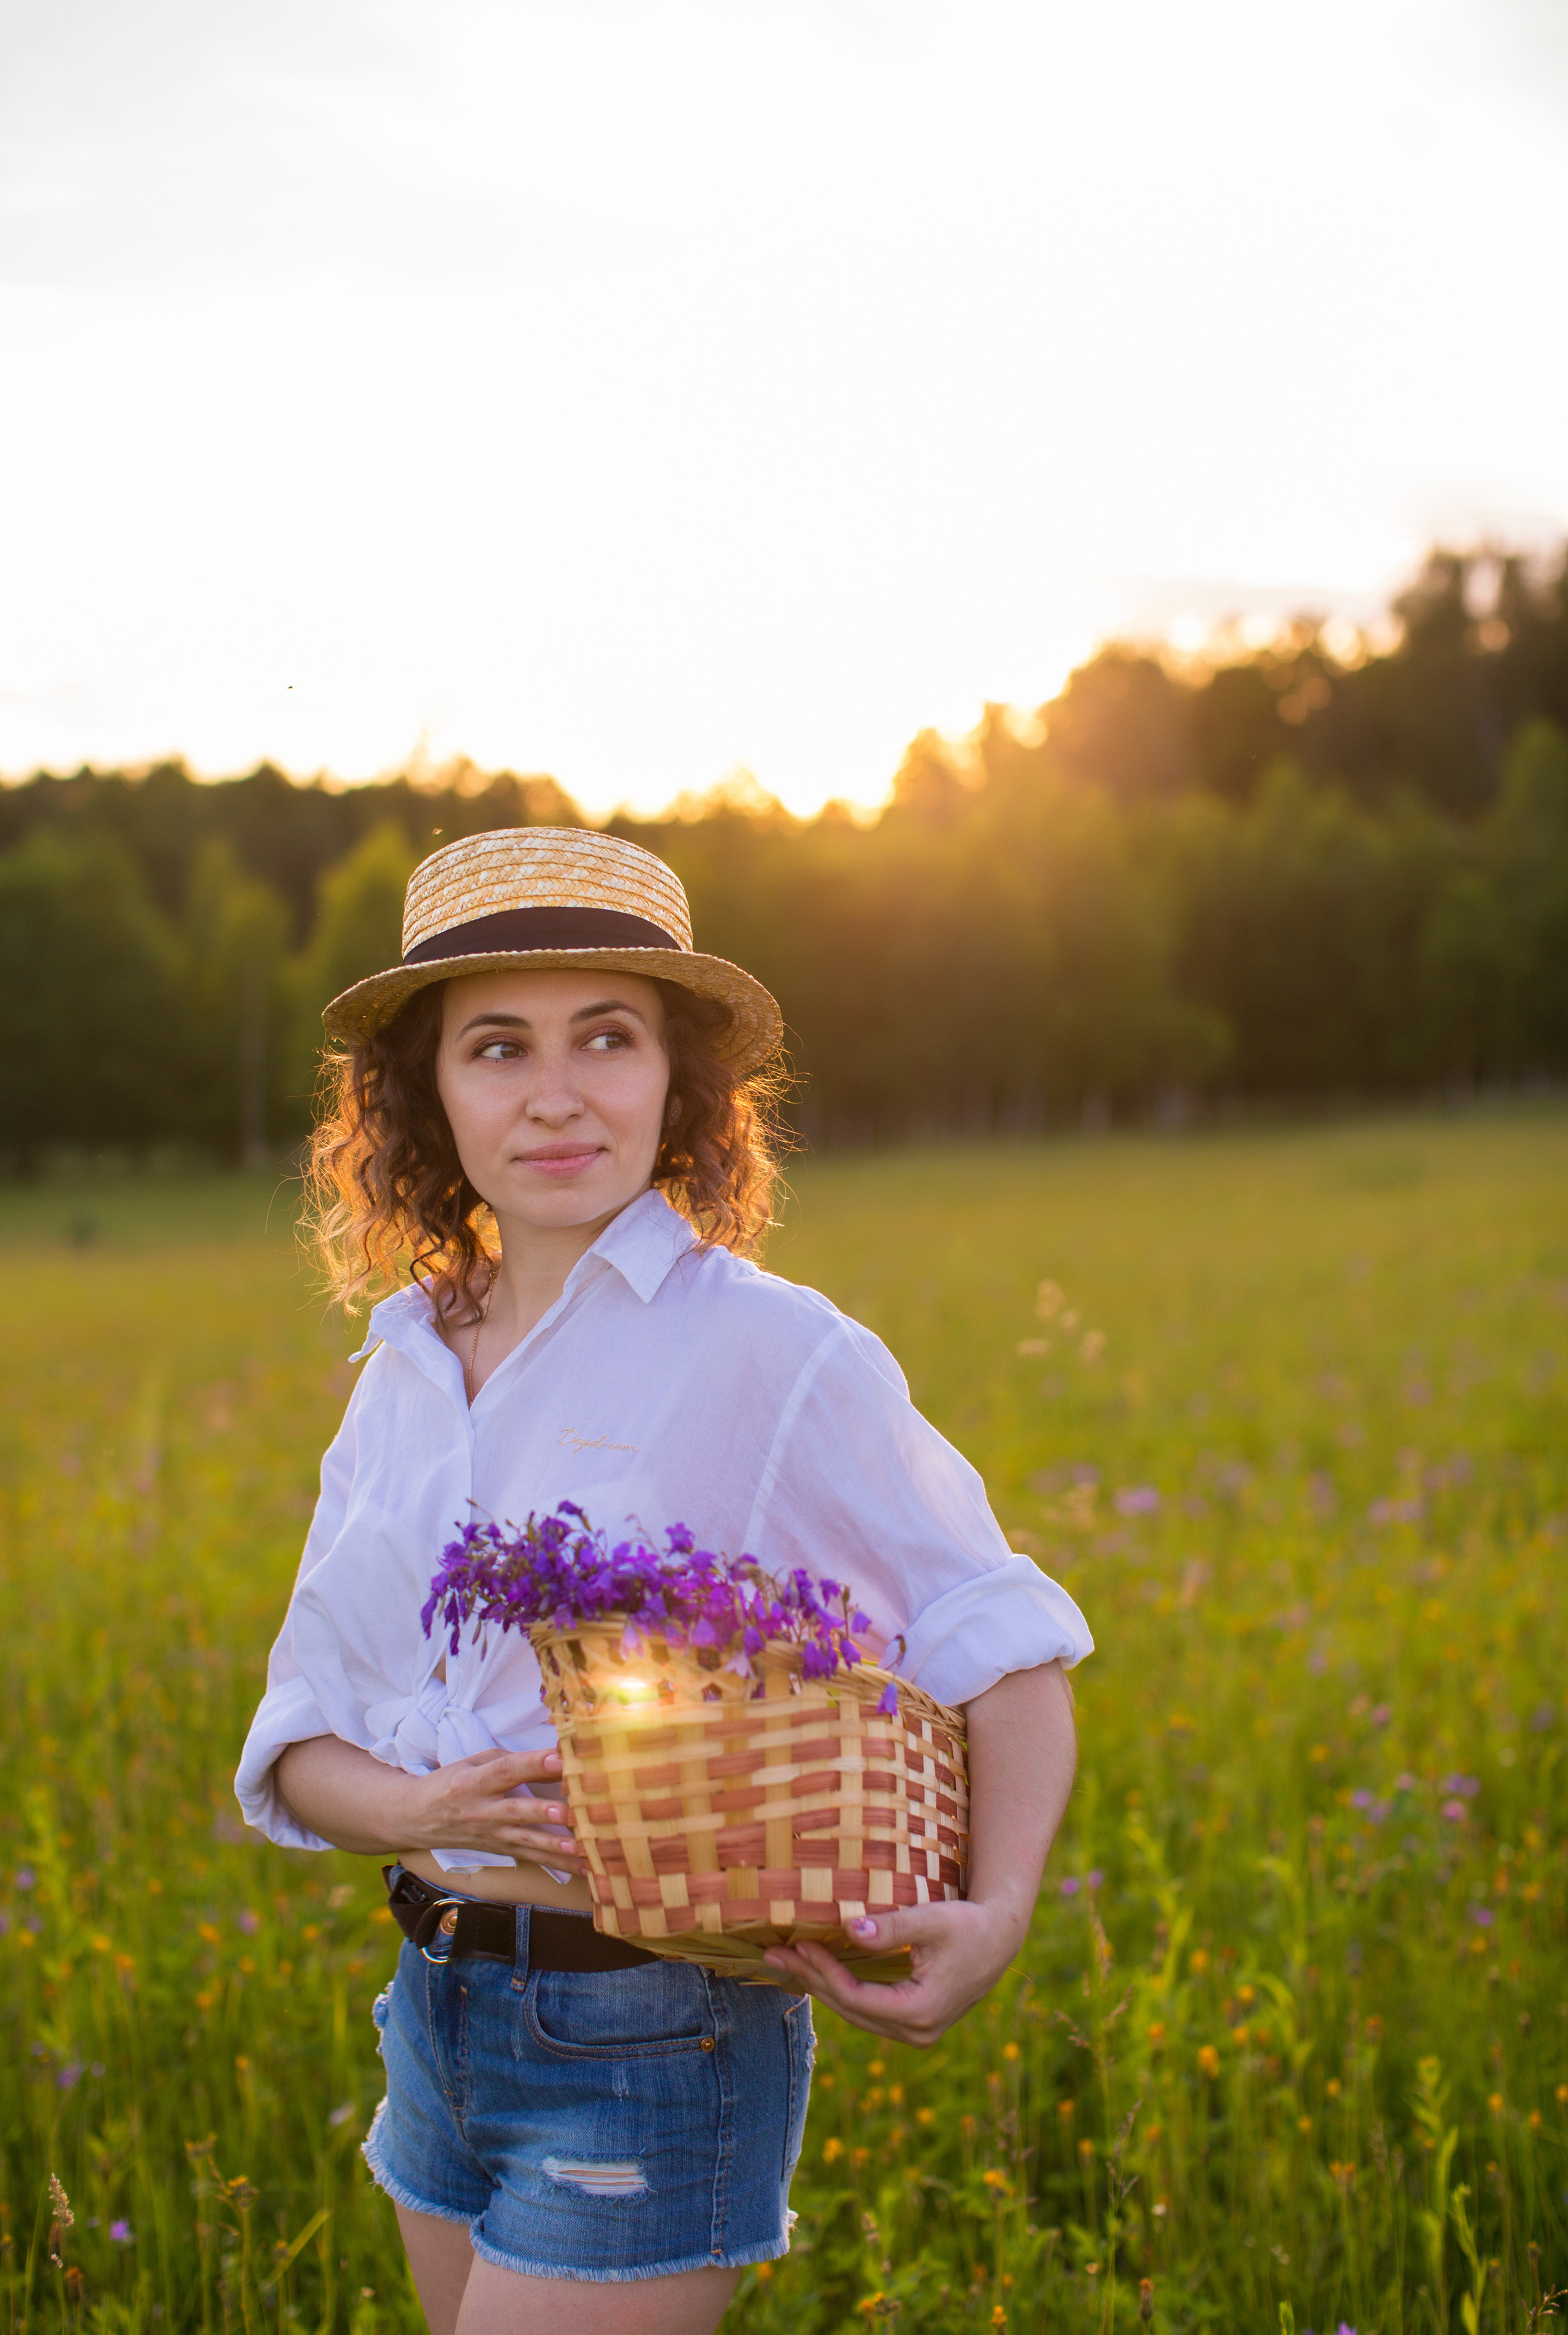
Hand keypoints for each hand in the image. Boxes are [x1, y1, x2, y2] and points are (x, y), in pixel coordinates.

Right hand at [404, 1748, 585, 1872]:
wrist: (417, 1819)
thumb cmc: (451, 1783)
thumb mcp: (472, 1763)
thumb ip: (508, 1760)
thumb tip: (549, 1757)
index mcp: (473, 1782)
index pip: (505, 1771)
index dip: (532, 1764)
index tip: (558, 1758)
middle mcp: (482, 1811)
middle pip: (517, 1811)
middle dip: (543, 1811)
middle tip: (569, 1810)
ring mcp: (492, 1835)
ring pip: (526, 1841)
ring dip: (554, 1845)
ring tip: (579, 1846)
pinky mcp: (501, 1851)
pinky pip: (532, 1858)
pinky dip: (558, 1864)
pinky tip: (582, 1867)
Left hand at [761, 1896, 1028, 2047]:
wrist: (999, 1939)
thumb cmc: (968, 1925)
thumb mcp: (931, 1921)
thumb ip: (892, 1927)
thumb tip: (849, 1929)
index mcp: (919, 2012)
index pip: (855, 1997)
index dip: (823, 1972)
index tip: (797, 1945)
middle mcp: (917, 2032)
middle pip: (851, 2010)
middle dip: (812, 1981)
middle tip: (774, 1956)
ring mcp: (916, 2032)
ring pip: (857, 2014)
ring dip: (823, 1988)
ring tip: (789, 1963)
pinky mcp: (914, 2024)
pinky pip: (868, 2011)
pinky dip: (843, 1992)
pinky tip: (820, 1973)